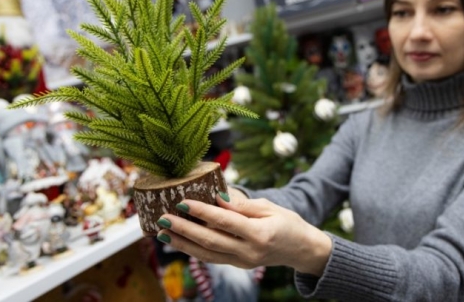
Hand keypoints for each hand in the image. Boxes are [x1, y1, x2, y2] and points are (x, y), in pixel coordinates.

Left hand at [157, 192, 331, 275]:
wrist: (301, 249)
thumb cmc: (287, 222)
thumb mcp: (269, 207)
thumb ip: (242, 205)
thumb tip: (217, 198)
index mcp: (260, 234)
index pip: (224, 221)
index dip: (202, 212)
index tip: (182, 202)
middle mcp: (249, 252)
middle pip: (210, 241)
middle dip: (184, 229)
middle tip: (163, 218)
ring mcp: (243, 261)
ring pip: (207, 254)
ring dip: (182, 243)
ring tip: (162, 232)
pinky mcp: (238, 264)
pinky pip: (212, 258)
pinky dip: (193, 250)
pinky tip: (178, 241)